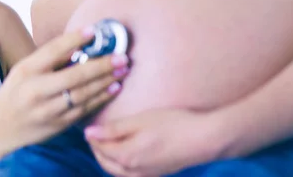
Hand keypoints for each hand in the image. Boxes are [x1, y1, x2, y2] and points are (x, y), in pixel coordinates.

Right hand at [0, 25, 129, 149]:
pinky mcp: (57, 125)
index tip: (94, 31)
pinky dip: (101, 98)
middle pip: (74, 75)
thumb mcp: (23, 71)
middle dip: (102, 65)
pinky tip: (113, 88)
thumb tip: (79, 45)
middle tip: (122, 56)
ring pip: (83, 94)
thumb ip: (47, 60)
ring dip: (106, 81)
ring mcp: (48, 110)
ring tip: (123, 70)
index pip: (53, 51)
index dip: (74, 39)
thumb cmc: (14, 94)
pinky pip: (84, 109)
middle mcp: (36, 91)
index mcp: (26, 71)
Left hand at [85, 109, 222, 176]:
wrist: (204, 140)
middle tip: (97, 134)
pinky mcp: (156, 175)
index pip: (100, 148)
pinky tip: (127, 153)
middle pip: (106, 163)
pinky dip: (122, 165)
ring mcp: (146, 176)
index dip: (93, 136)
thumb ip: (113, 129)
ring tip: (109, 142)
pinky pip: (130, 174)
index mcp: (126, 156)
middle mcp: (133, 171)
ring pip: (117, 171)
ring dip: (109, 158)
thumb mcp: (139, 121)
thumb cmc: (173, 124)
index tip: (90, 125)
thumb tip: (88, 133)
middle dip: (98, 149)